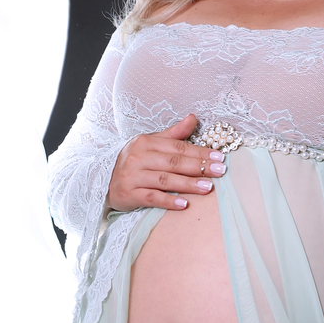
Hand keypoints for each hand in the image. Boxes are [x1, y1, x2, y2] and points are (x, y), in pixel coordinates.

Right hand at [108, 114, 224, 210]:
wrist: (104, 181)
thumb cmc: (134, 162)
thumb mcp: (151, 144)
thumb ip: (173, 134)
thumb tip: (193, 118)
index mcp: (146, 142)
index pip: (178, 147)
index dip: (200, 152)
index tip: (219, 157)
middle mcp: (138, 157)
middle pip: (173, 162)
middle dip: (198, 167)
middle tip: (219, 171)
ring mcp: (132, 176)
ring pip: (164, 179)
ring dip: (187, 184)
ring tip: (207, 187)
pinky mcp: (129, 194)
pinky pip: (151, 197)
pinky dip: (168, 200)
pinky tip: (184, 204)